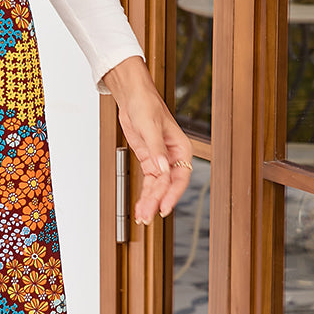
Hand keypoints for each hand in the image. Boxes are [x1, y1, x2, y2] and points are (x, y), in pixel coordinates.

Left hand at [100, 57, 193, 224]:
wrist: (132, 97)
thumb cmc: (146, 104)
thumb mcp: (150, 126)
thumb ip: (156, 149)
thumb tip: (162, 168)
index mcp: (181, 148)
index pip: (180, 177)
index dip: (173, 194)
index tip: (164, 207)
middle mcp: (173, 156)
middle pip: (168, 185)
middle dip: (157, 201)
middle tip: (147, 215)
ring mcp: (160, 160)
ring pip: (158, 187)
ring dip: (150, 201)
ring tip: (142, 216)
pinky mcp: (149, 161)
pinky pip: (149, 182)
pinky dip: (145, 194)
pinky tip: (141, 205)